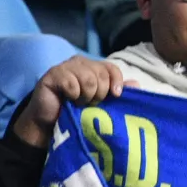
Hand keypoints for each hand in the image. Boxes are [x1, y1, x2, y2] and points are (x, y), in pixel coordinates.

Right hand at [11, 57, 128, 149]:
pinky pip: (71, 83)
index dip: (117, 82)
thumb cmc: (76, 112)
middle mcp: (80, 62)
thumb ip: (116, 93)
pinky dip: (73, 95)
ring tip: (80, 103)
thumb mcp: (100, 103)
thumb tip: (136, 84)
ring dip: (86, 96)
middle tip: (90, 103)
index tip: (116, 96)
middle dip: (100, 94)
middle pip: (101, 74)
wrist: (50, 124)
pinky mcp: (53, 74)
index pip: (112, 68)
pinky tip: (68, 100)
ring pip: (88, 78)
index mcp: (93, 67)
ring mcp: (65, 66)